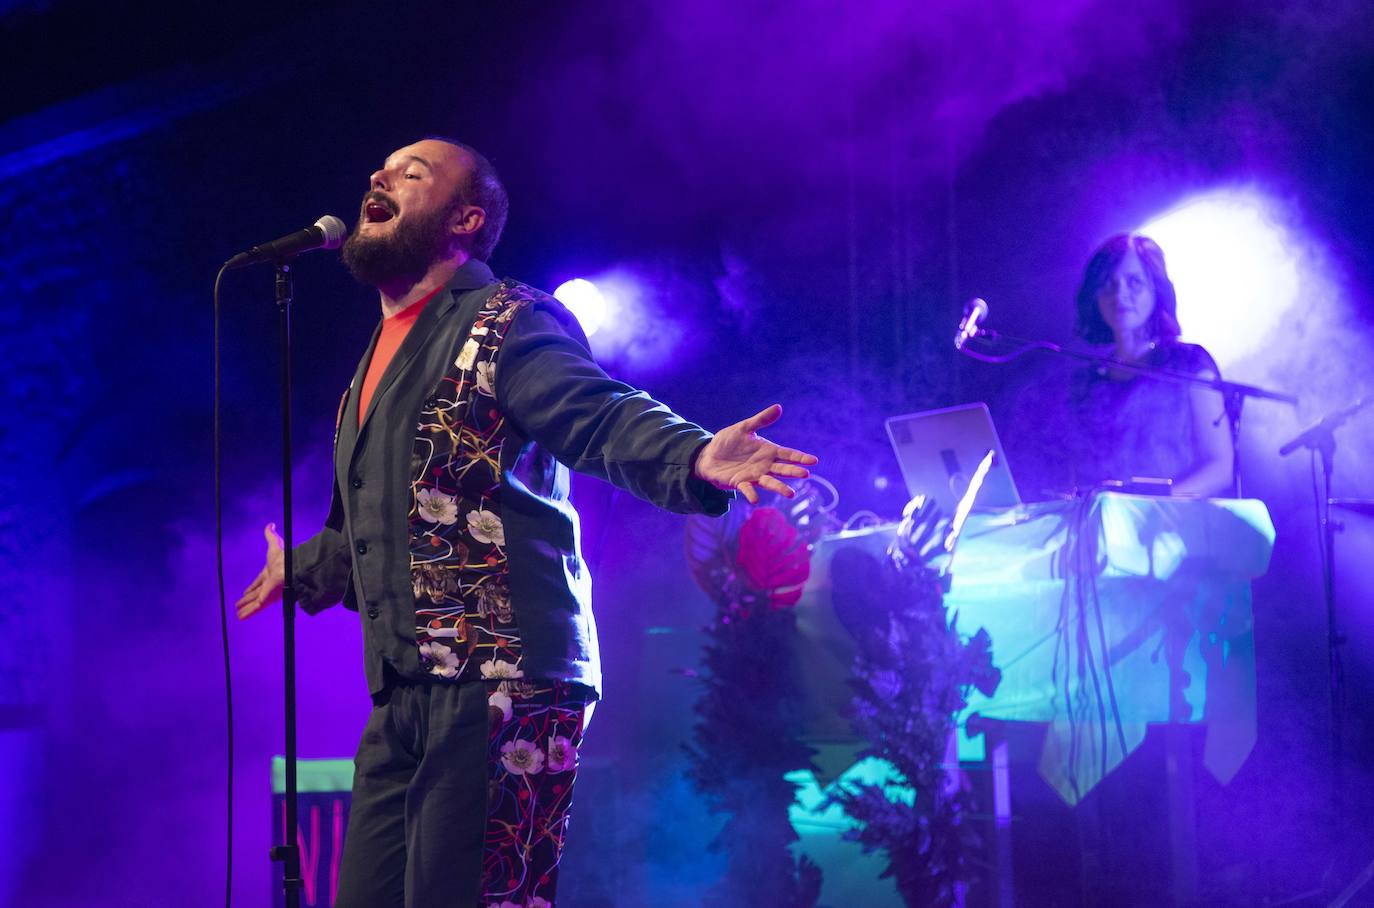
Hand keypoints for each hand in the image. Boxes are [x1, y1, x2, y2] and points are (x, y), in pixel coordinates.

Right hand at [236, 523, 284, 619]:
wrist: (289, 569)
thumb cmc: (283, 558)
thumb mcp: (274, 545)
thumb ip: (271, 536)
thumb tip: (270, 524)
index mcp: (269, 575)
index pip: (258, 583)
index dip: (251, 587)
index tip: (245, 592)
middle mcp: (268, 586)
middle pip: (255, 594)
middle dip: (247, 599)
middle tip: (238, 604)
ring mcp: (267, 594)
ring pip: (253, 603)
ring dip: (245, 608)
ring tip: (237, 614)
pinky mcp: (266, 600)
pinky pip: (254, 609)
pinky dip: (247, 613)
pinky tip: (240, 618)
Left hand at [693, 404, 817, 503]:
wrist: (708, 454)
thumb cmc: (727, 441)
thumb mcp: (744, 427)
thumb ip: (761, 419)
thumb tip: (779, 407)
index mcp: (767, 451)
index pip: (788, 454)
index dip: (800, 457)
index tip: (814, 461)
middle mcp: (764, 465)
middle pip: (782, 469)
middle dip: (793, 472)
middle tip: (806, 474)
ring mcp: (753, 475)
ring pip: (769, 482)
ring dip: (779, 487)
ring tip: (791, 493)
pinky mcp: (739, 482)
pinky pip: (747, 489)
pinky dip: (751, 494)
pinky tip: (755, 499)